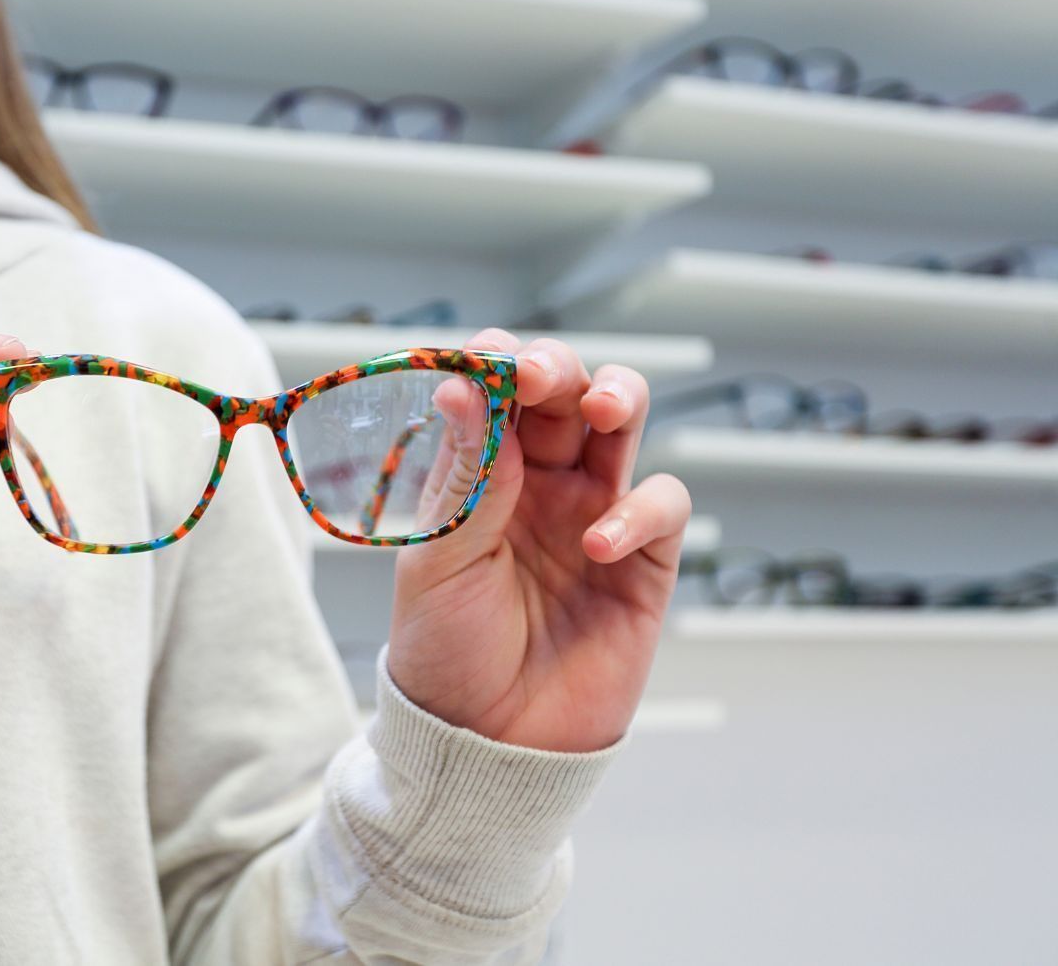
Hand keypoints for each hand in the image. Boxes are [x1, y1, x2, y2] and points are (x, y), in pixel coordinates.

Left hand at [387, 330, 690, 752]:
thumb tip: (466, 387)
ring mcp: (593, 514)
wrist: (485, 744)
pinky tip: (596, 545)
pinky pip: (660, 505)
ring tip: (601, 408)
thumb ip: (468, 479)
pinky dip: (638, 510)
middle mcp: (539, 483)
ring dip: (618, 397)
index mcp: (481, 474)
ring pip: (622, 426)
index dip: (499, 362)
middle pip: (564, 391)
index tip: (489, 357)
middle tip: (540, 375)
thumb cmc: (447, 653)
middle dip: (558, 367)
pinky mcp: (643, 562)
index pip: (497, 392)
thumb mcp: (439, 562)